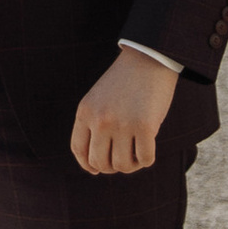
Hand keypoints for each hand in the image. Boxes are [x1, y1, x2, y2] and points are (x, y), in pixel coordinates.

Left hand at [69, 52, 177, 175]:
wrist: (148, 58)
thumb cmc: (124, 82)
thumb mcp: (99, 99)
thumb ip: (93, 125)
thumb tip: (95, 166)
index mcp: (85, 112)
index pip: (79, 150)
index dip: (88, 165)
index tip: (97, 169)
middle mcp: (100, 120)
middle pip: (100, 163)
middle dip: (111, 167)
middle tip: (123, 158)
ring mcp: (122, 124)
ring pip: (122, 165)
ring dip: (131, 165)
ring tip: (136, 153)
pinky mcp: (145, 126)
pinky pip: (145, 159)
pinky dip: (146, 159)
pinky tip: (148, 149)